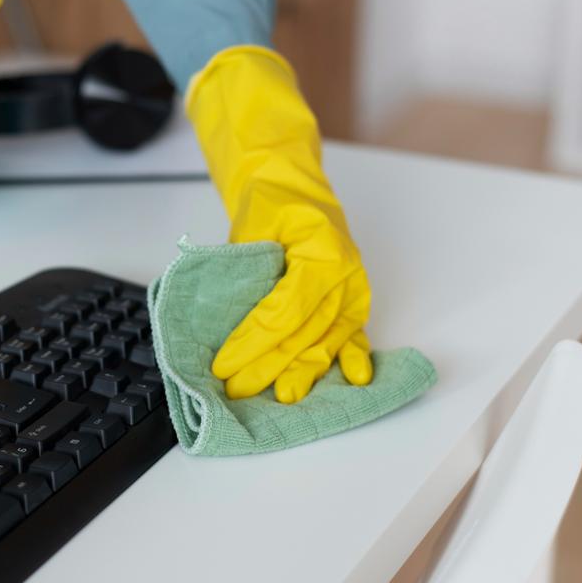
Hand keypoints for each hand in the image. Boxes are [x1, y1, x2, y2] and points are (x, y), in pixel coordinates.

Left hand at [186, 46, 372, 403]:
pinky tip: (357, 380)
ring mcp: (354, 290)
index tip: (225, 364)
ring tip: (283, 398)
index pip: (283, 312)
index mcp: (322, 252)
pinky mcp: (354, 302)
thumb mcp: (252, 227)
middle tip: (237, 390)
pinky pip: (355, 335)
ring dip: (304, 372)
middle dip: (268, 366)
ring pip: (328, 341)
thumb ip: (245, 271)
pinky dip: (353, 359)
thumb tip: (224, 323)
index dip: (252, 343)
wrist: (294, 184)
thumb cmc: (272, 203)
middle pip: (305, 333)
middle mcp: (346, 275)